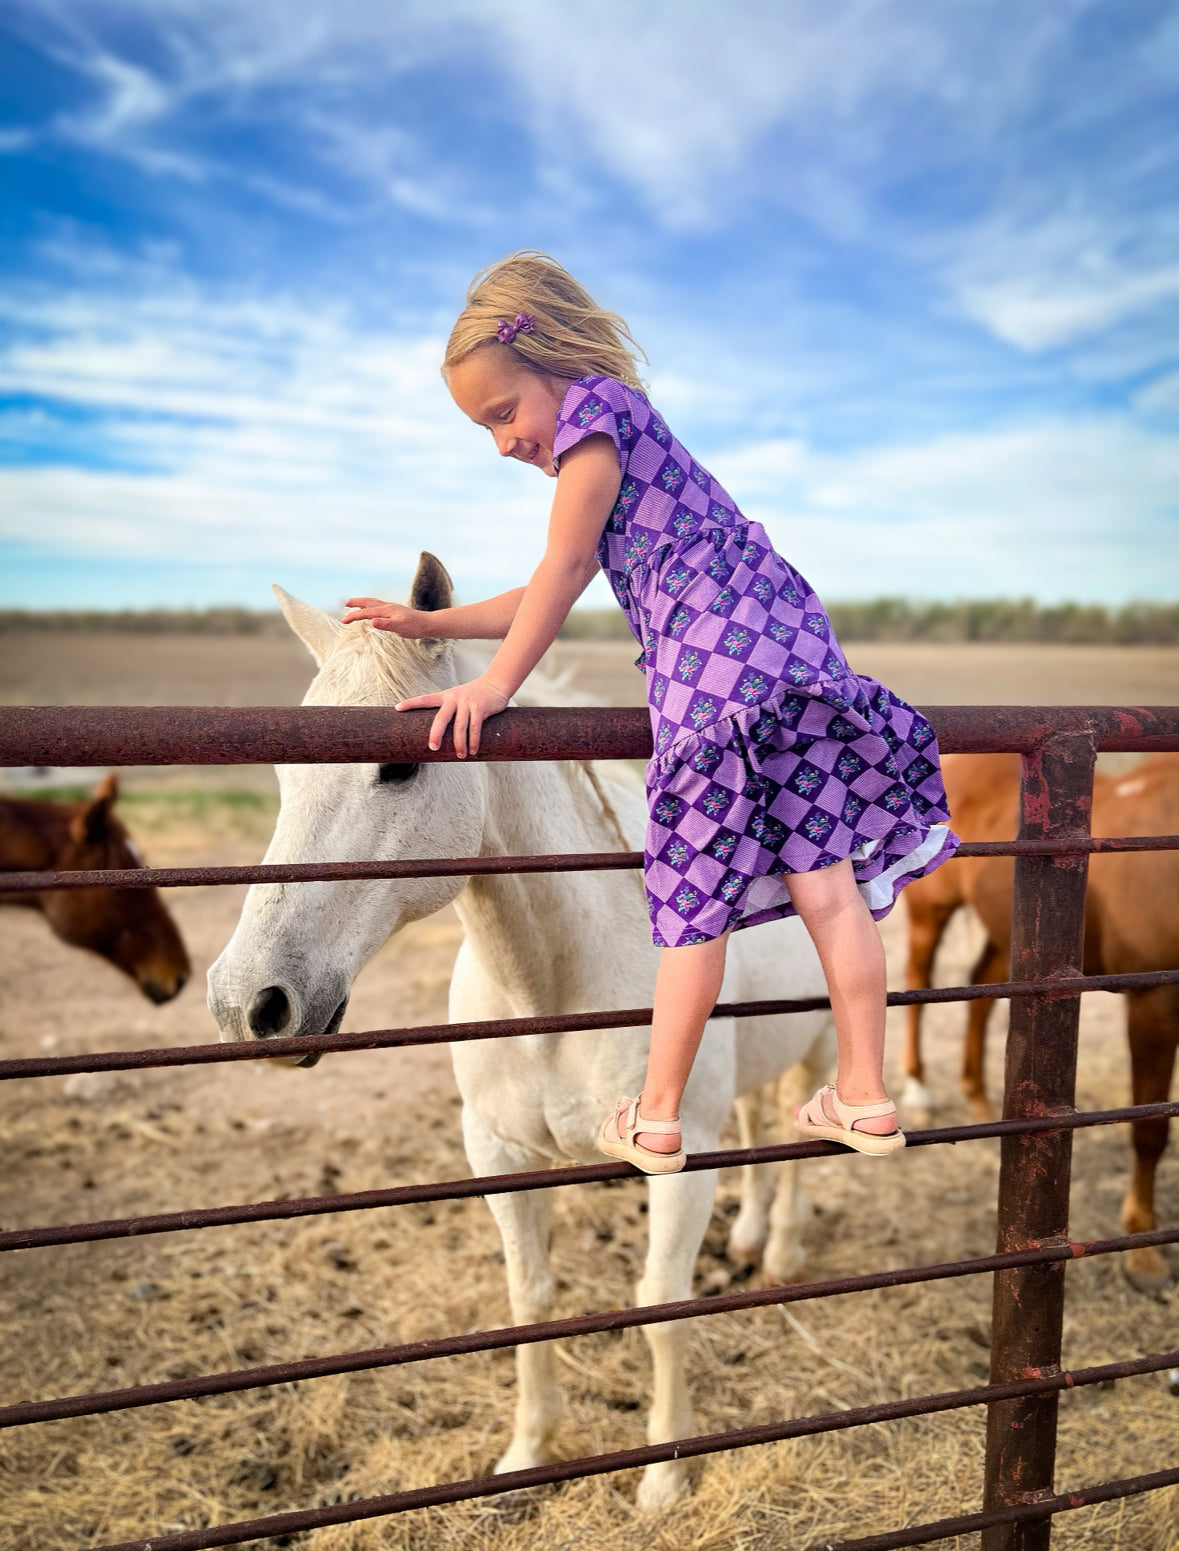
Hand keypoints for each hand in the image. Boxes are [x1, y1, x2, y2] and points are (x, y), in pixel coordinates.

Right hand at [343, 597, 431, 636]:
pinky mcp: (395, 612)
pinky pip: (378, 606)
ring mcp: (391, 608)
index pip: (366, 612)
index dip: (354, 616)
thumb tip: (372, 621)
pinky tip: (372, 612)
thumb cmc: (414, 627)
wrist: (428, 623)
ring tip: (354, 605)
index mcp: (386, 610)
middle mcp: (388, 607)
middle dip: (355, 603)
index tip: (343, 621)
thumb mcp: (400, 628)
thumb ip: (385, 625)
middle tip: (344, 604)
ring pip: (373, 603)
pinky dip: (370, 607)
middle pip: (368, 602)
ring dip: (362, 603)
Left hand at [395, 674, 510, 757]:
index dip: (411, 703)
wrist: (495, 684)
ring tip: (460, 756)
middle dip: (436, 734)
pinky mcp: (480, 708)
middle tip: (433, 748)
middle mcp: (454, 698)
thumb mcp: (459, 698)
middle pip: (441, 718)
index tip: (397, 708)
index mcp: (445, 696)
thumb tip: (442, 734)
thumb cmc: (475, 696)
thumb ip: (451, 711)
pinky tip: (472, 751)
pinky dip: (473, 741)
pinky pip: (475, 728)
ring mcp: (467, 703)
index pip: (425, 699)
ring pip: (459, 726)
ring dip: (459, 743)